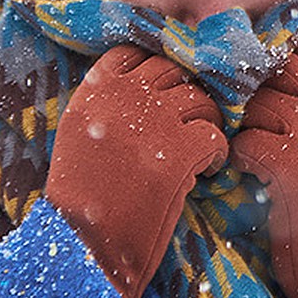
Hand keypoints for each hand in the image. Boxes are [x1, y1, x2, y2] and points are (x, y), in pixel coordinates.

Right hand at [45, 44, 226, 297]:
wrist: (83, 245)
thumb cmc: (82, 201)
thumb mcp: (79, 138)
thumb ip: (107, 105)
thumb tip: (148, 88)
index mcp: (94, 92)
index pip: (135, 52)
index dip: (158, 70)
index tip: (169, 93)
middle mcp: (122, 98)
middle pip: (173, 71)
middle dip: (188, 95)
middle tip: (192, 124)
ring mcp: (152, 122)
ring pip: (201, 100)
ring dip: (207, 123)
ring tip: (201, 151)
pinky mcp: (178, 152)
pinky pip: (215, 135)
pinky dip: (218, 154)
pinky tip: (207, 172)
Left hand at [231, 27, 297, 297]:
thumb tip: (265, 76)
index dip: (289, 45)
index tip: (271, 64)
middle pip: (274, 66)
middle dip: (253, 89)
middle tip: (249, 119)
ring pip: (253, 104)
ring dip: (242, 127)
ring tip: (253, 156)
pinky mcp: (290, 160)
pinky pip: (244, 141)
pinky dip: (238, 159)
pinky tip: (249, 175)